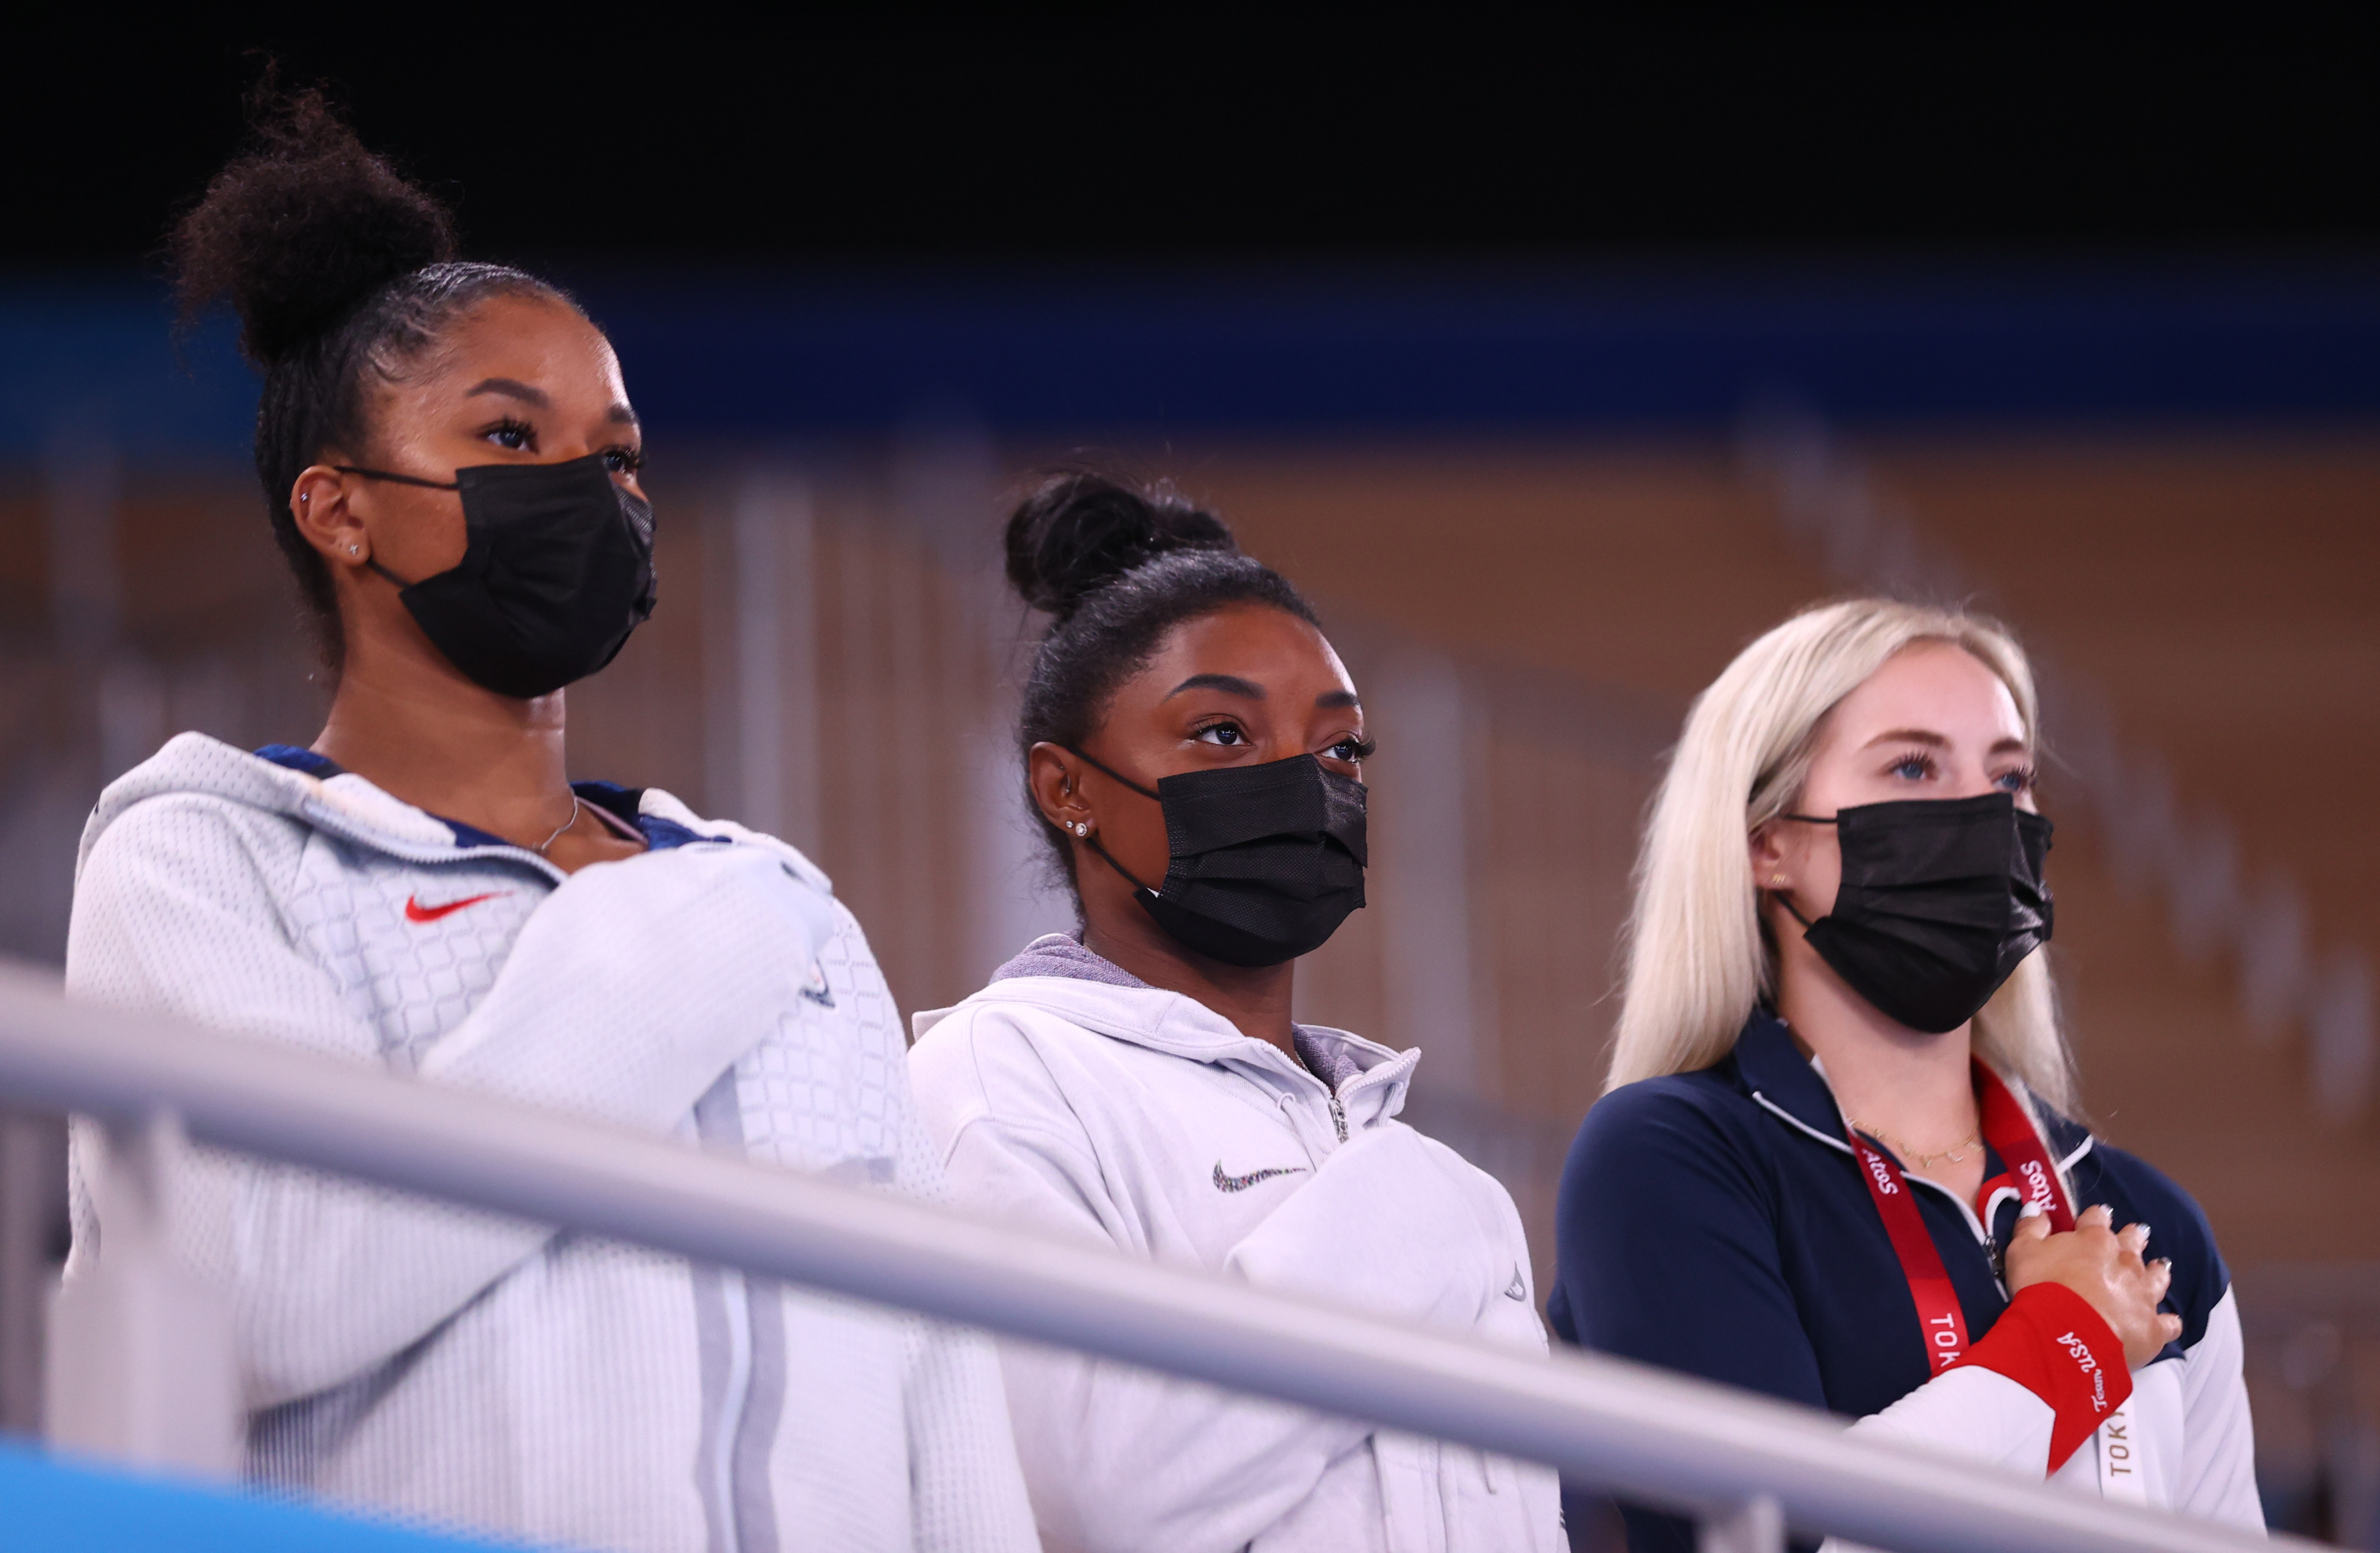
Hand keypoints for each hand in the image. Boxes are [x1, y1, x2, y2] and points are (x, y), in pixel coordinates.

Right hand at [2003, 1203, 2181, 1368]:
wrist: (2065, 1334)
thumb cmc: (2041, 1288)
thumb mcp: (2022, 1251)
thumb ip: (2031, 1227)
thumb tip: (2036, 1208)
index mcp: (2094, 1240)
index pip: (2097, 1218)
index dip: (2095, 1217)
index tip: (2095, 1217)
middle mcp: (2125, 1262)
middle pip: (2133, 1242)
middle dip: (2132, 1238)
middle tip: (2133, 1236)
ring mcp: (2142, 1294)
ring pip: (2158, 1277)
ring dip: (2157, 1272)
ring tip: (2159, 1268)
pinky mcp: (2153, 1326)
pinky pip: (2168, 1323)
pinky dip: (2167, 1322)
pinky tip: (2167, 1322)